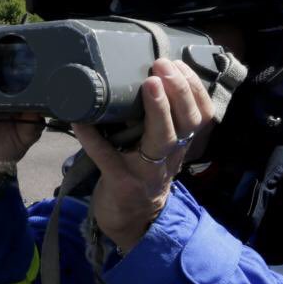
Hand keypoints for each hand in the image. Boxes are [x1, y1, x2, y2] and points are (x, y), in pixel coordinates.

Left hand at [72, 59, 214, 252]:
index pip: (201, 116)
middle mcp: (170, 158)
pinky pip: (108, 157)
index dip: (194, 90)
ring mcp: (147, 173)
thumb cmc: (141, 174)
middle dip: (178, 92)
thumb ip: (157, 121)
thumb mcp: (158, 149)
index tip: (179, 63)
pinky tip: (81, 120)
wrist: (130, 220)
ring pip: (161, 140)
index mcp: (180, 145)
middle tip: (163, 65)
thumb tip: (140, 75)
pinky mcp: (122, 183)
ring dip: (157, 110)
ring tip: (148, 84)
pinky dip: (92, 138)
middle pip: (186, 124)